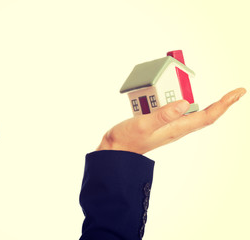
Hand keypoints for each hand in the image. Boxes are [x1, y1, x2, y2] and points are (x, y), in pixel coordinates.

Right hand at [97, 88, 246, 153]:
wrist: (114, 150)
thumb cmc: (126, 140)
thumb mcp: (143, 125)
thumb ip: (163, 115)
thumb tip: (185, 103)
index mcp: (176, 127)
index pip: (207, 116)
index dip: (224, 104)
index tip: (239, 92)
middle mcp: (175, 127)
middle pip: (203, 113)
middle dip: (217, 102)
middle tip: (224, 89)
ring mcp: (167, 126)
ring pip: (187, 110)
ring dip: (191, 97)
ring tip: (183, 84)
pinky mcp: (159, 123)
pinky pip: (172, 109)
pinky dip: (174, 99)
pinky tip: (165, 92)